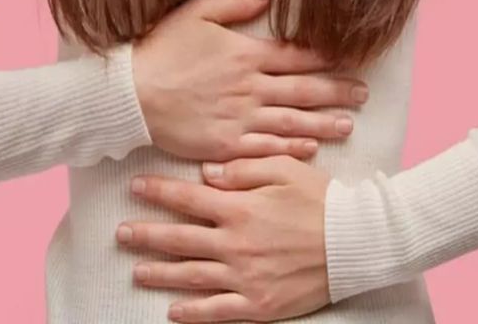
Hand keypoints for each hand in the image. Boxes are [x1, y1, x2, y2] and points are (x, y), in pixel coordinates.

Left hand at [116, 155, 332, 321]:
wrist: (357, 242)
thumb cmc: (323, 200)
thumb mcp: (285, 170)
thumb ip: (243, 168)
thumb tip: (206, 171)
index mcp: (240, 208)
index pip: (188, 199)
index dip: (159, 193)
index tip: (136, 188)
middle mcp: (235, 244)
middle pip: (179, 239)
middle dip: (146, 235)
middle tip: (121, 233)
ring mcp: (245, 277)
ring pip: (191, 276)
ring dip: (159, 273)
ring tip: (135, 271)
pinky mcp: (258, 304)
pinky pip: (217, 311)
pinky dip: (192, 312)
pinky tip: (173, 311)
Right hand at [132, 0, 368, 161]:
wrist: (129, 94)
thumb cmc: (160, 49)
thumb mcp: (196, 12)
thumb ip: (236, 0)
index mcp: (245, 54)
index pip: (296, 55)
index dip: (326, 56)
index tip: (350, 58)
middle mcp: (249, 87)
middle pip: (303, 90)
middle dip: (337, 92)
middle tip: (363, 95)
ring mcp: (239, 118)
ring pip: (291, 121)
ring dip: (323, 123)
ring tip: (349, 125)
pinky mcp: (225, 144)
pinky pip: (266, 148)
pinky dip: (291, 149)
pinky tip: (311, 149)